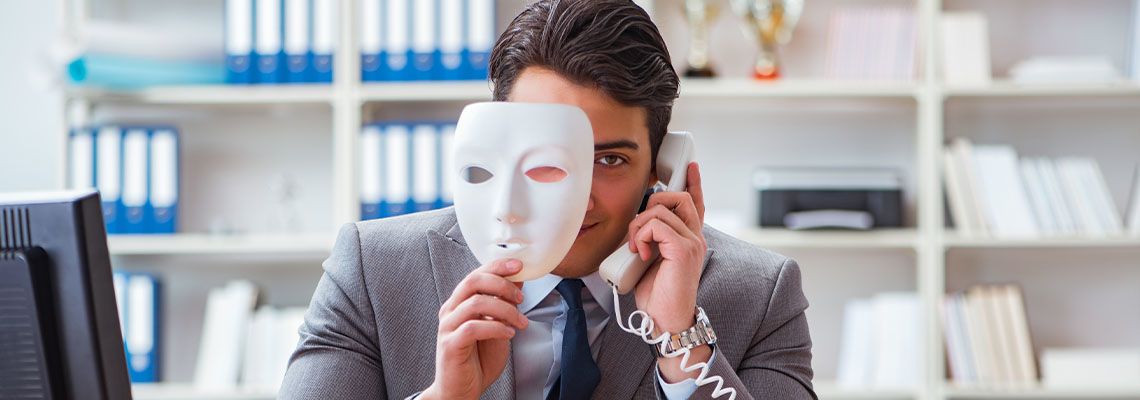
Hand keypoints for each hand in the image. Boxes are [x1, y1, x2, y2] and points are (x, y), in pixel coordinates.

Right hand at [422, 259, 528, 399]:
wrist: (461, 391)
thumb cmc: (478, 361)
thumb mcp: (497, 328)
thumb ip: (503, 306)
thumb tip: (518, 281)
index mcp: (459, 303)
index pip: (476, 274)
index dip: (497, 266)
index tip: (519, 266)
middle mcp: (450, 310)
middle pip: (473, 281)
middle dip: (502, 284)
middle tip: (521, 297)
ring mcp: (447, 327)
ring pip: (476, 303)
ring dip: (505, 309)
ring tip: (520, 321)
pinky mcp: (450, 344)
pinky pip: (474, 327)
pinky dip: (496, 327)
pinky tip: (509, 334)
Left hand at [628, 162, 711, 382]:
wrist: (665, 320)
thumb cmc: (657, 294)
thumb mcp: (652, 259)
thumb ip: (652, 238)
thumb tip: (638, 223)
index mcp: (690, 239)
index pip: (696, 204)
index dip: (694, 183)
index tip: (691, 166)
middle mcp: (695, 238)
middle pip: (678, 197)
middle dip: (651, 203)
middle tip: (638, 230)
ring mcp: (692, 242)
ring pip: (661, 209)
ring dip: (639, 226)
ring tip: (636, 247)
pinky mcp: (684, 250)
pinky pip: (656, 225)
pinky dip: (641, 236)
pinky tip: (640, 254)